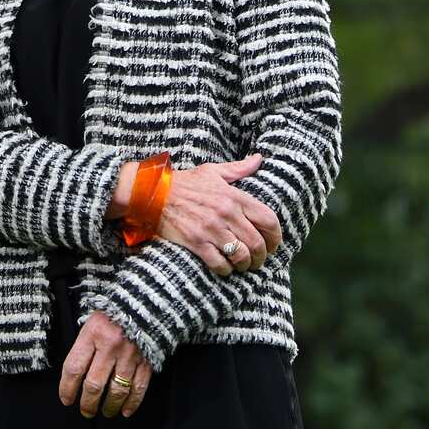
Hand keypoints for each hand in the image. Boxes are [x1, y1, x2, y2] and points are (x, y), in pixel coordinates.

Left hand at [59, 311, 152, 418]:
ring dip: (109, 406)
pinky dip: (132, 403)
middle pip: (94, 384)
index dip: (67, 388)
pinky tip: (126, 410)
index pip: (74, 368)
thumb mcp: (93, 320)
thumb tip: (76, 373)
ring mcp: (130, 355)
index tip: (66, 399)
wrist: (147, 300)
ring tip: (105, 412)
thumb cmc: (115, 311)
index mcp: (93, 333)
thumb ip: (85, 344)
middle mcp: (110, 346)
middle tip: (85, 411)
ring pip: (116, 391)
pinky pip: (138, 388)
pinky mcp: (147, 361)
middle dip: (87, 403)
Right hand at [157, 154, 281, 274]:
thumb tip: (258, 158)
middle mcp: (226, 213)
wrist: (152, 192)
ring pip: (241, 255)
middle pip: (257, 243)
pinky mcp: (196, 242)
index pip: (268, 220)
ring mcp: (211, 229)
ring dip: (245, 264)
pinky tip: (225, 267)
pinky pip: (219, 263)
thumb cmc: (184, 182)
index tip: (273, 244)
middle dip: (261, 256)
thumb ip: (238, 168)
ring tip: (242, 265)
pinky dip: (226, 269)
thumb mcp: (212, 171)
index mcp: (234, 196)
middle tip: (258, 260)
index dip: (276, 237)